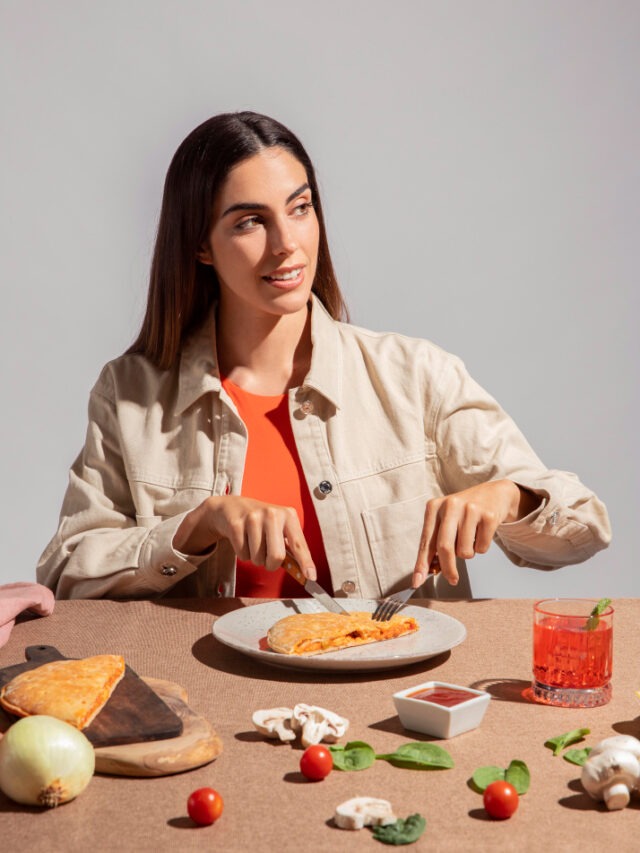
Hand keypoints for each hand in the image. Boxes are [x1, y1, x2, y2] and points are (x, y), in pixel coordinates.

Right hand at [173, 496, 316, 579]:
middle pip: (277, 556)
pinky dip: (243, 554)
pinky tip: (243, 540)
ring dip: (256, 558)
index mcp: (288, 515)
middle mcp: (272, 514)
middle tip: (268, 556)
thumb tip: (303, 571)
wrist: (233, 507)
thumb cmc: (261, 521)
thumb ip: (290, 546)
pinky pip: (243, 555)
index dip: (306, 562)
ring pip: (258, 558)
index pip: (299, 544)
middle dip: (271, 564)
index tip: (311, 576)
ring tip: (254, 543)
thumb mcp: (279, 527)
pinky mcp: (237, 525)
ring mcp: (253, 518)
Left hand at [411, 480, 538, 587]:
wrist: (493, 494)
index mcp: (434, 507)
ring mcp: (470, 509)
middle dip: (448, 569)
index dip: (421, 563)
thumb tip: (428, 570)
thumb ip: (436, 541)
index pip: (426, 541)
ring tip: (470, 538)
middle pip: (445, 547)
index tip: (417, 581)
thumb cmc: (464, 512)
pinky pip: (481, 548)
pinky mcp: (488, 516)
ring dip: (468, 552)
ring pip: (464, 551)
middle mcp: (450, 505)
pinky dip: (481, 547)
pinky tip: (481, 533)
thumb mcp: (445, 520)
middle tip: (452, 579)